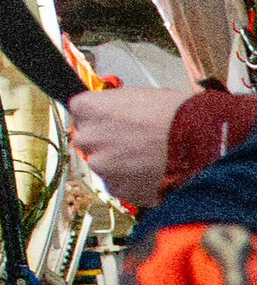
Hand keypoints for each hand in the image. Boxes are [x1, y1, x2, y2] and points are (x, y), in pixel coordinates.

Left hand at [70, 87, 212, 213]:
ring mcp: (101, 165)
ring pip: (103, 164)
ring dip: (119, 163)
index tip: (113, 121)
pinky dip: (131, 181)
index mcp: (89, 108)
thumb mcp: (141, 96)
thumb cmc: (180, 115)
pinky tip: (153, 171)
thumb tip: (112, 112)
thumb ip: (115, 106)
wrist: (204, 143)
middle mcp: (88, 137)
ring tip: (149, 157)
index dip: (101, 117)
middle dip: (106, 141)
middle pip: (88, 140)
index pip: (81, 112)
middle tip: (134, 141)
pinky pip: (118, 184)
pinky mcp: (117, 188)